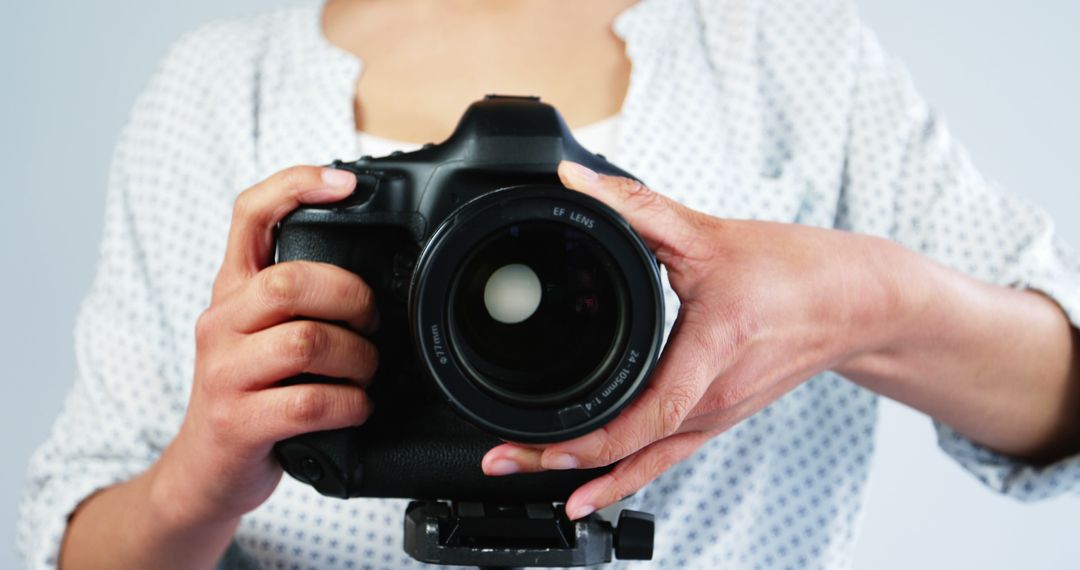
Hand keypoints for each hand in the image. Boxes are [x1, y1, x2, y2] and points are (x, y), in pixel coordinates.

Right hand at [150, 166, 378, 526]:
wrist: (206, 471)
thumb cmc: (250, 396)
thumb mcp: (261, 335)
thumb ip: (299, 300)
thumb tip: (373, 275)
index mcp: (232, 292)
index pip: (249, 214)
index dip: (295, 186)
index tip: (345, 182)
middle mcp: (220, 323)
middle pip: (289, 281)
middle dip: (350, 297)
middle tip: (373, 323)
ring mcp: (223, 373)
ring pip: (305, 342)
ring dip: (358, 358)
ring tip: (365, 372)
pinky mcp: (237, 422)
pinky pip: (309, 403)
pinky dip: (350, 404)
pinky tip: (356, 407)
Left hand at [481, 161, 907, 518]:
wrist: (856, 302)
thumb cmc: (797, 272)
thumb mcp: (710, 233)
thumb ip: (638, 205)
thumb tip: (575, 180)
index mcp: (714, 352)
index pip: (649, 416)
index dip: (593, 442)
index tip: (542, 446)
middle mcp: (716, 398)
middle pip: (633, 450)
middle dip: (563, 461)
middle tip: (502, 462)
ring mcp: (718, 415)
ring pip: (646, 462)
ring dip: (588, 473)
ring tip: (533, 477)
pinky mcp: (720, 416)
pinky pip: (666, 457)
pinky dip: (626, 475)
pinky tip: (593, 489)